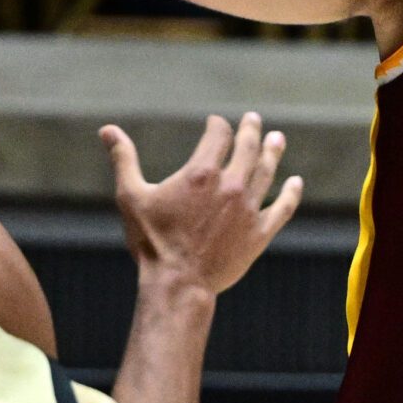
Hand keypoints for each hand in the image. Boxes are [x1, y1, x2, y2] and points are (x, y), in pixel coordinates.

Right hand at [100, 111, 302, 295]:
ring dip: (273, 153)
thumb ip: (124, 160)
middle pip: (248, 148)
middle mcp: (230, 186)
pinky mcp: (259, 233)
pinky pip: (281, 208)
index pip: (218, 136)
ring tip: (277, 139)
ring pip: (266, 173)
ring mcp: (248, 209)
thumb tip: (107, 130)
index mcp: (201, 173)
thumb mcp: (131, 196)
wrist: (177, 283)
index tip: (216, 123)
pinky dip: (291, 194)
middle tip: (254, 120)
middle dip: (251, 131)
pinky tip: (296, 182)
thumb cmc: (152, 241)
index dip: (218, 126)